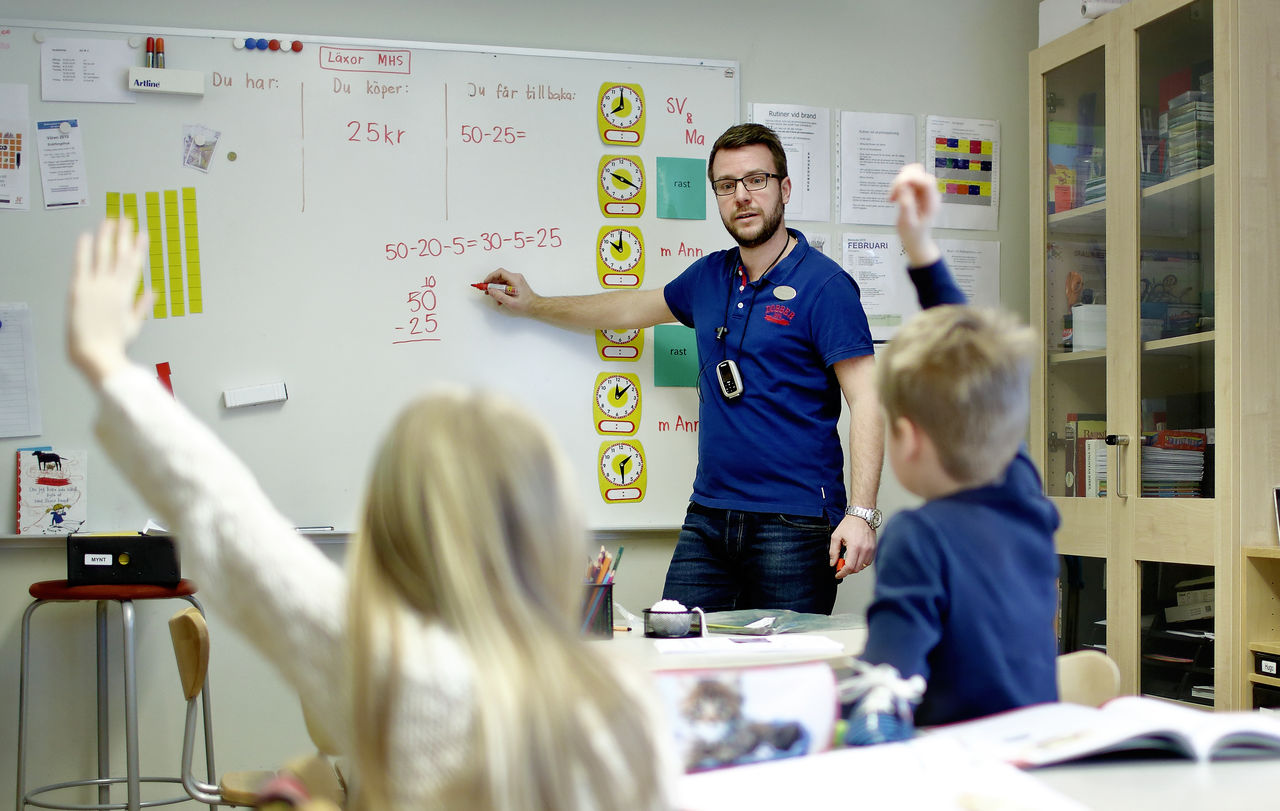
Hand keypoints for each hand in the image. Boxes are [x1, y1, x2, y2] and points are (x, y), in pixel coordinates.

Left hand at [67, 219, 150, 386]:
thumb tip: (153, 292)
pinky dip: (84, 249)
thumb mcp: (132, 325)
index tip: (143, 233)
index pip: (135, 264)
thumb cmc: (113, 344)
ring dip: (107, 236)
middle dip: (124, 235)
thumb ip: (142, 306)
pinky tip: (86, 236)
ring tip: (109, 220)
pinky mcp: (79, 290)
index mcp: (127, 294)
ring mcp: (96, 286)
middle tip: (126, 218)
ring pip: (103, 255)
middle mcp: (113, 286)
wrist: (96, 353)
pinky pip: (82, 264)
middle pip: (120, 255)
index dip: (139, 247)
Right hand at [481, 267, 537, 314]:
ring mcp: (516, 280)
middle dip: (492, 284)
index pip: (500, 272)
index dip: (490, 277)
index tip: (485, 283)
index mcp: (515, 279)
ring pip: (501, 281)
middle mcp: (516, 277)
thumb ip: (499, 296)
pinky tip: (500, 299)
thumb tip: (490, 290)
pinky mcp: (515, 284)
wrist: (535, 306)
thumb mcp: (511, 303)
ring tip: (494, 297)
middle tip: (486, 291)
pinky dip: (501, 290)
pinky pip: (505, 284)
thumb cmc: (526, 305)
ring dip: (496, 289)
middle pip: (499, 276)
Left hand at [829, 515, 876, 578]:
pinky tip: (856, 556)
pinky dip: (861, 562)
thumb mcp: (836, 536)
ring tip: (848, 559)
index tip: (838, 574)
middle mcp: (865, 549)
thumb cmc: (850, 524)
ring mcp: (871, 549)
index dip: (842, 573)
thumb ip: (833, 551)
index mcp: (855, 546)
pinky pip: (868, 561)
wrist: (862, 515)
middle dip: (847, 570)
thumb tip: (833, 563)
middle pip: (856, 569)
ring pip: (862, 566)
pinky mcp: (874, 548)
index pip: (849, 567)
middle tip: (840, 565)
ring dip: (854, 566)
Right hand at [888, 163, 940, 267]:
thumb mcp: (907, 222)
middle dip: (903, 179)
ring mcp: (924, 192)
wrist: (916, 241)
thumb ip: (906, 203)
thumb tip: (902, 185)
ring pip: (913, 174)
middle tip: (893, 194)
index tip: (897, 187)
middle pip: (920, 173)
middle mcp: (930, 194)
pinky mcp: (918, 192)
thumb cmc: (912, 235)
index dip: (910, 178)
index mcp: (931, 202)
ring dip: (900, 181)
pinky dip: (900, 185)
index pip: (925, 180)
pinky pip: (909, 181)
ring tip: (893, 197)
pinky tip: (895, 196)